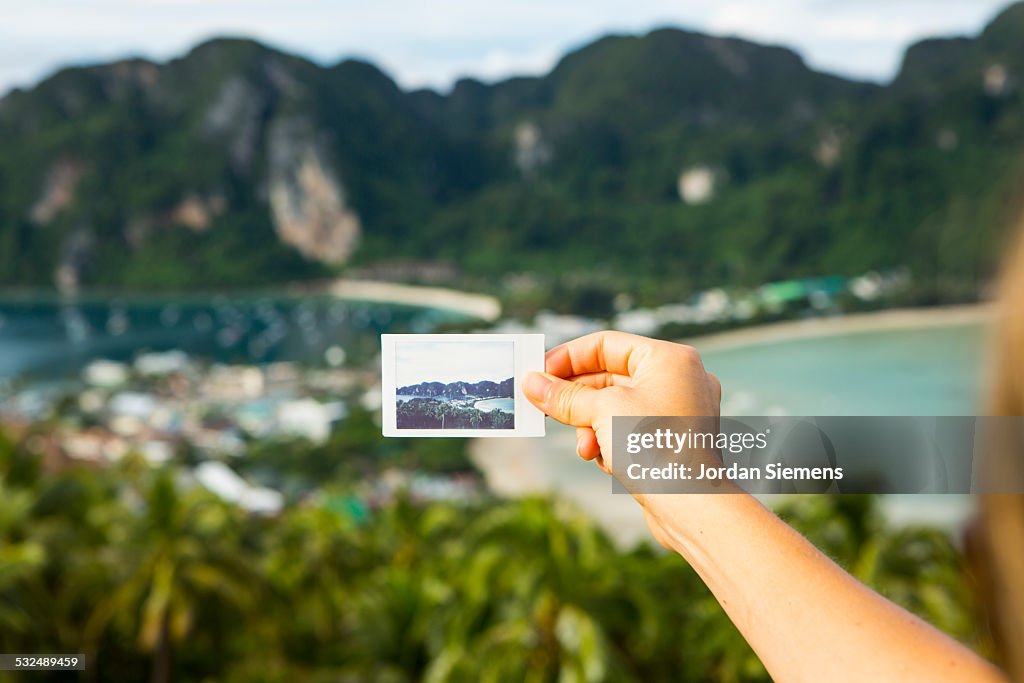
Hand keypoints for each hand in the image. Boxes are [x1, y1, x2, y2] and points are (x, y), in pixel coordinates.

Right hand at [523, 331, 722, 547]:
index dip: (567, 358)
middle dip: (576, 398)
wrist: (693, 506)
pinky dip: (612, 440)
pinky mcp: (673, 439)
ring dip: (591, 425)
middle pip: (610, 376)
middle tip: (545, 408)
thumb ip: (564, 395)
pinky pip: (631, 427)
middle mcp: (679, 378)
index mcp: (668, 359)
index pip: (606, 344)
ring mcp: (679, 409)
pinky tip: (605, 461)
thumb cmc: (654, 448)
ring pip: (617, 406)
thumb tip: (530, 382)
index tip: (538, 373)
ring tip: (584, 448)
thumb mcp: (601, 413)